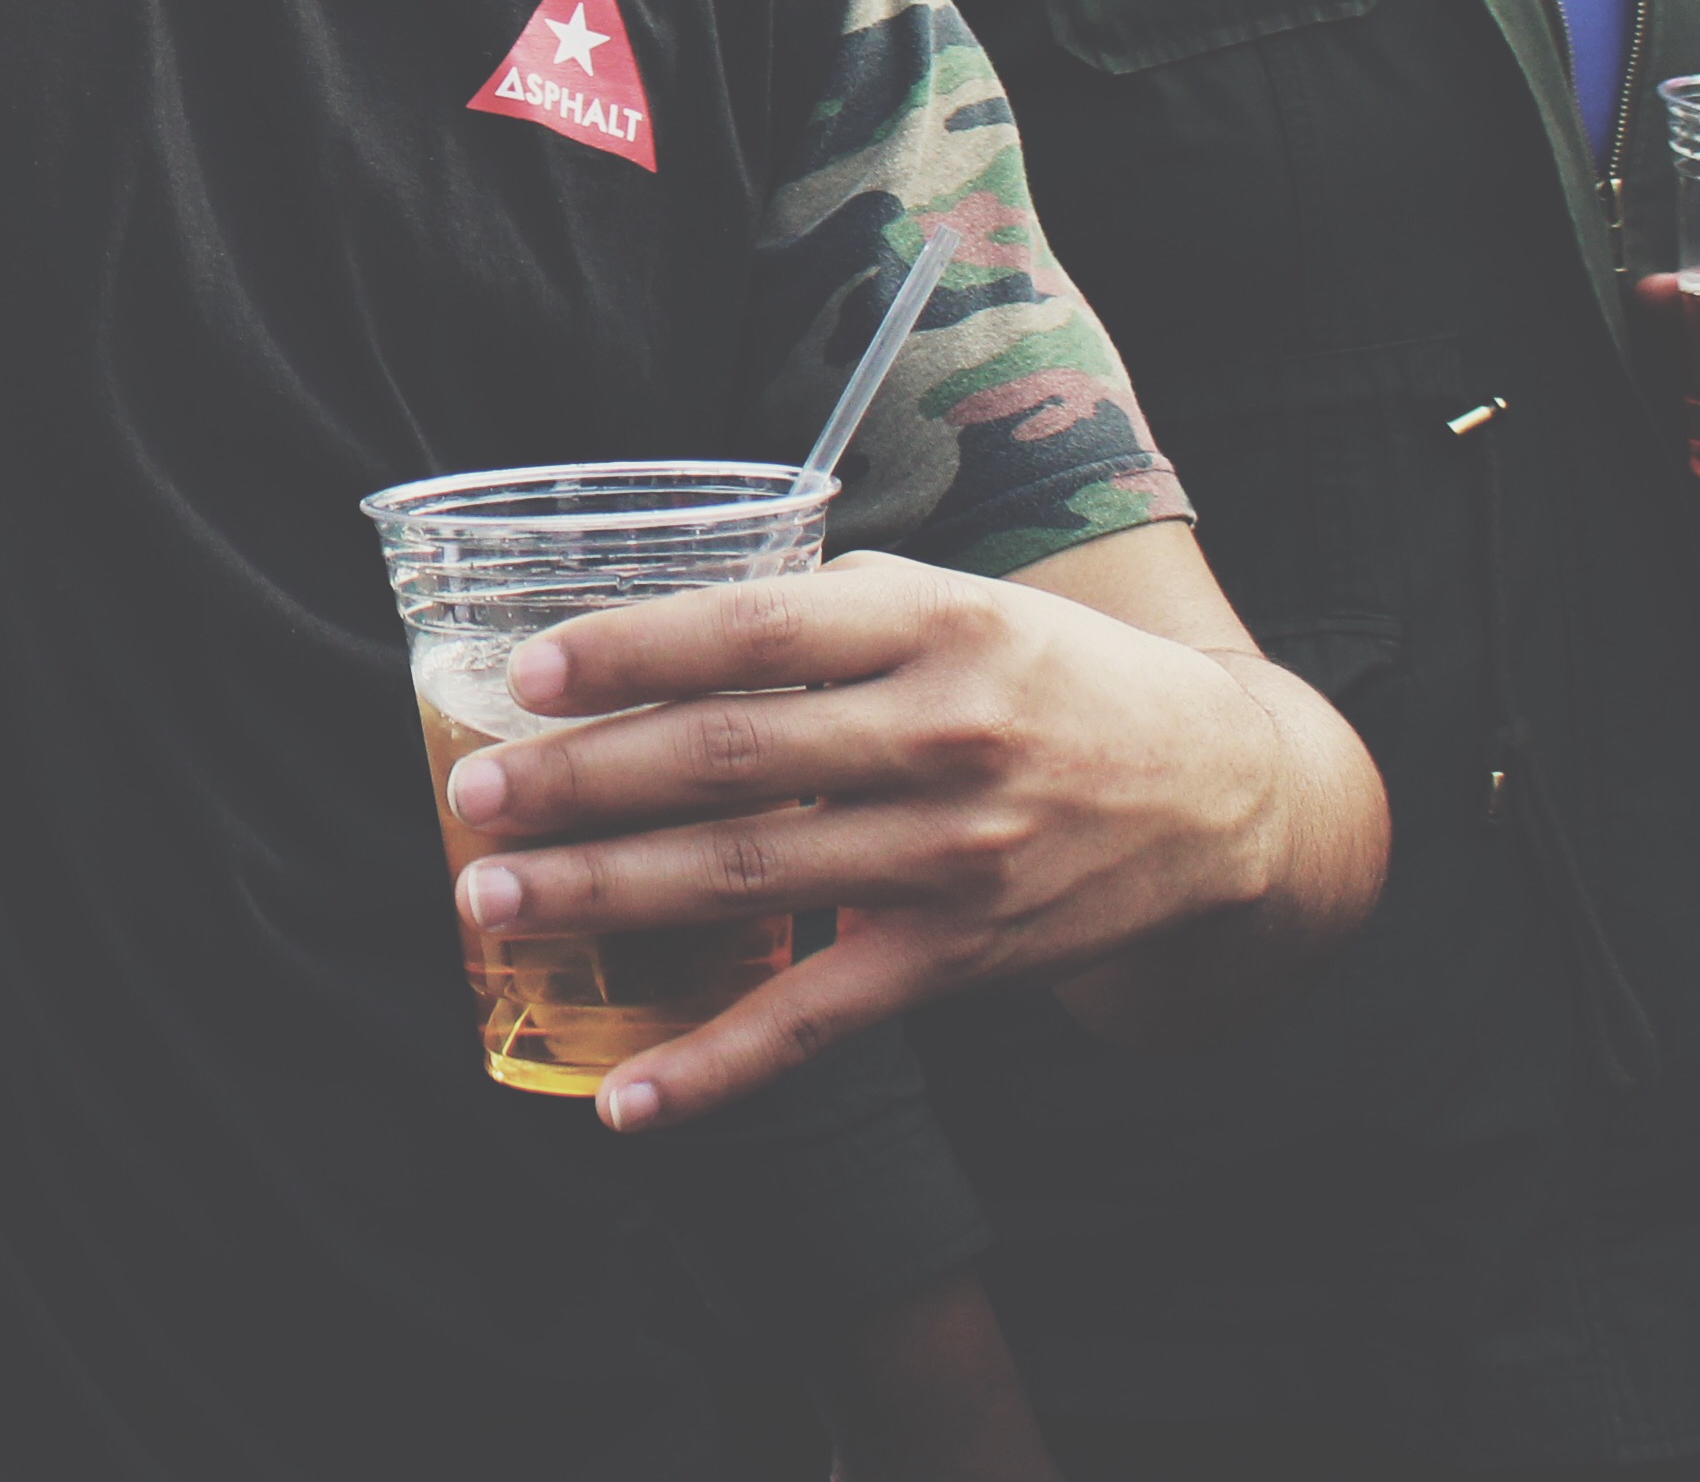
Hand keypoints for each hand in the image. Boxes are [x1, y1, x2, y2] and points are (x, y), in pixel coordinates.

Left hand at [441, 549, 1326, 1130]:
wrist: (1226, 793)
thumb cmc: (1052, 677)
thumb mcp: (958, 601)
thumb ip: (825, 609)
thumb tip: (657, 622)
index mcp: (930, 623)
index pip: (755, 629)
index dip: (634, 650)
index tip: (529, 672)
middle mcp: (941, 736)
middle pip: (730, 759)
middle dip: (584, 783)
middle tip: (473, 796)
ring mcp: (951, 858)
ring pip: (749, 879)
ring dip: (609, 895)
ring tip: (498, 900)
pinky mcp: (959, 960)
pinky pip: (817, 1020)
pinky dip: (717, 1067)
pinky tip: (626, 1098)